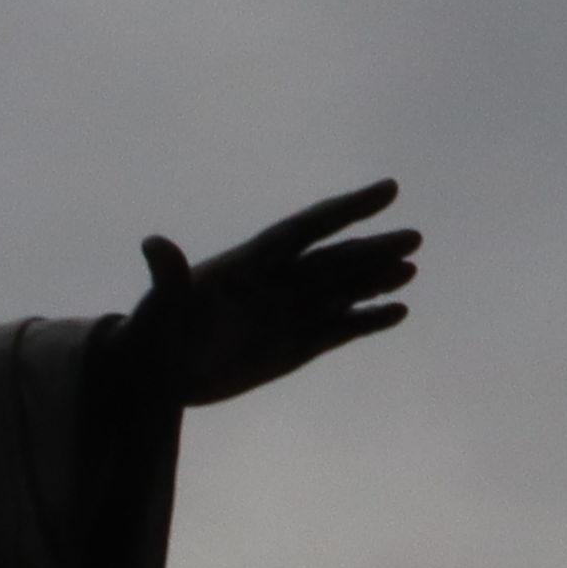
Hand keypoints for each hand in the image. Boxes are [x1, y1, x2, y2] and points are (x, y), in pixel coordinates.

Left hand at [128, 180, 418, 407]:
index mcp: (249, 264)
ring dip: (375, 279)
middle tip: (414, 237)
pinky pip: (338, 330)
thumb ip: (167, 277)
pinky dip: (367, 320)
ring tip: (410, 268)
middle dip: (372, 248)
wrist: (156, 378)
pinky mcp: (293, 347)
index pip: (306, 229)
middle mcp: (275, 283)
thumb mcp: (160, 308)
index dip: (346, 209)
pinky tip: (398, 311)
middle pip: (333, 260)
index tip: (388, 189)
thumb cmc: (152, 336)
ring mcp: (286, 314)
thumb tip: (153, 244)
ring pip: (340, 291)